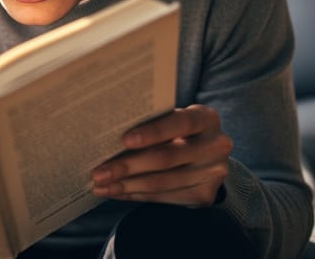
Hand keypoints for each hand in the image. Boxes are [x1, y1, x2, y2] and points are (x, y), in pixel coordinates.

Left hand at [91, 104, 231, 206]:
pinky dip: (137, 195)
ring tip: (101, 186)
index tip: (124, 140)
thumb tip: (107, 135)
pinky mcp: (205, 195)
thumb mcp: (173, 120)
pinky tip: (118, 192)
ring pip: (163, 182)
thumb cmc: (177, 131)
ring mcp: (213, 172)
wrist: (206, 154)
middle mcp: (216, 145)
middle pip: (167, 157)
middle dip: (128, 166)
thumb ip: (152, 122)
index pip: (180, 122)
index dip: (152, 132)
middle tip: (99, 172)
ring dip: (127, 185)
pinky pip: (164, 197)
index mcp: (206, 118)